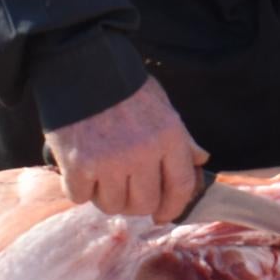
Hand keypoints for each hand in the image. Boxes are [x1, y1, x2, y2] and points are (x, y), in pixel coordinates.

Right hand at [44, 78, 206, 223]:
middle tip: (126, 191)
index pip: (180, 186)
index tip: (163, 216)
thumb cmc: (125, 87)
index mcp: (169, 137)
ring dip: (106, 197)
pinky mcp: (77, 165)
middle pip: (144, 204)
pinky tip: (80, 171)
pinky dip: (78, 189)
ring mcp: (109, 161)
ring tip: (102, 176)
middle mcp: (142, 153)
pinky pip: (80, 197)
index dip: (173, 206)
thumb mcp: (162, 106)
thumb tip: (201, 159)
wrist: (82, 64)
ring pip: (112, 205)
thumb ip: (182, 138)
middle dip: (136, 203)